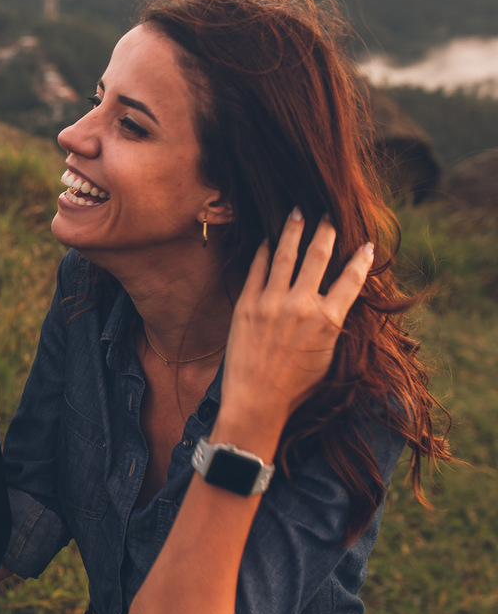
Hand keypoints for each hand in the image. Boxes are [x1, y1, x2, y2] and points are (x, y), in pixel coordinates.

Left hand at [221, 209, 373, 440]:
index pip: (352, 280)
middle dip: (325, 231)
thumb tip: (336, 304)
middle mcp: (302, 305)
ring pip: (285, 255)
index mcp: (328, 320)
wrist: (256, 401)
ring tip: (298, 212)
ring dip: (293, 230)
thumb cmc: (296, 387)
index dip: (361, 260)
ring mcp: (271, 302)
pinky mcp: (247, 304)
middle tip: (328, 214)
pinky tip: (266, 239)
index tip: (366, 245)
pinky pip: (256, 269)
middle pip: (318, 256)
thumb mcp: (328, 358)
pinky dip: (263, 251)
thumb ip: (333, 327)